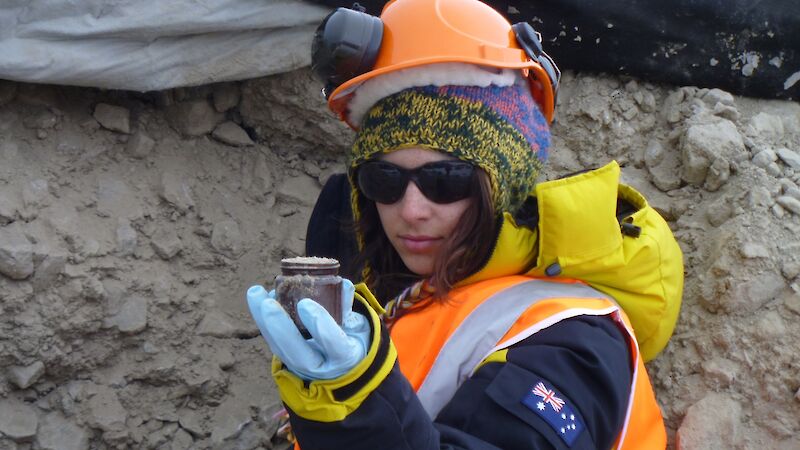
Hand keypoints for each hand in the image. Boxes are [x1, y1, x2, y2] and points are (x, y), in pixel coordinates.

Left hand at [246, 279, 369, 379]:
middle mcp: (322, 367)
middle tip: (268, 304)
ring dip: (264, 322)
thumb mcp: (360, 326)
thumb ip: (349, 308)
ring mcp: (303, 367)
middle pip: (298, 354)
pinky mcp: (289, 360)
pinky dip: (264, 322)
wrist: (345, 365)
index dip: (320, 325)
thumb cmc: (353, 338)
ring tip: (256, 293)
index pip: (334, 344)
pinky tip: (258, 298)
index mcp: (346, 357)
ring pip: (280, 349)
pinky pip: (274, 343)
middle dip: (281, 329)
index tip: (305, 304)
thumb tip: (342, 284)